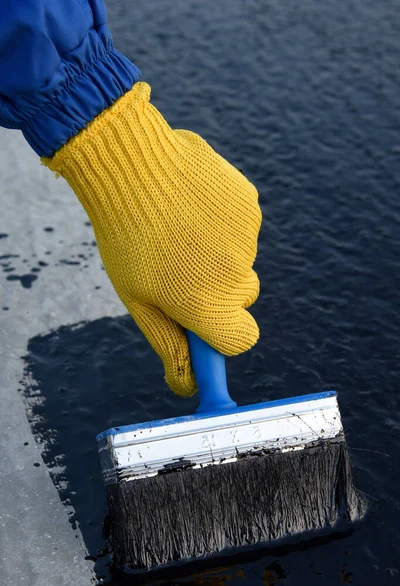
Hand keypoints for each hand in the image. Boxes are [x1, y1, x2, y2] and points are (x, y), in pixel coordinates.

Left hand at [43, 82, 261, 396]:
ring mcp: (248, 236)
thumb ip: (171, 345)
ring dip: (218, 252)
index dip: (221, 333)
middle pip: (243, 298)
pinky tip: (193, 206)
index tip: (203, 321)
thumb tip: (191, 387)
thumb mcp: (139, 299)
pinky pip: (244, 226)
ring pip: (242, 259)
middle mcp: (237, 274)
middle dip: (218, 290)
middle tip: (180, 267)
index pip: (241, 340)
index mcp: (208, 304)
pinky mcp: (250, 204)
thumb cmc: (125, 239)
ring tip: (179, 228)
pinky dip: (224, 222)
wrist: (130, 163)